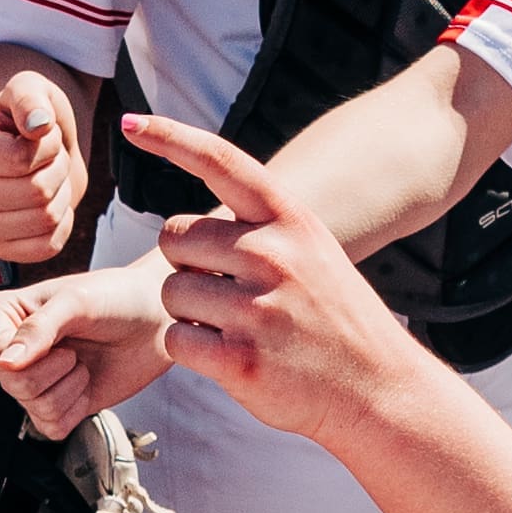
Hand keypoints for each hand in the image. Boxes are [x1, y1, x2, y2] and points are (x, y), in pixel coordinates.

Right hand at [0, 53, 92, 261]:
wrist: (42, 148)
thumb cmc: (32, 115)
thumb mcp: (30, 87)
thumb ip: (30, 97)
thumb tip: (38, 125)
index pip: (20, 160)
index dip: (47, 145)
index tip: (43, 133)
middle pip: (36, 192)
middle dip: (58, 169)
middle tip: (50, 156)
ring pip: (45, 219)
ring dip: (61, 193)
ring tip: (50, 175)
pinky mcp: (4, 249)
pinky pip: (47, 247)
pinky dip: (63, 224)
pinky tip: (53, 203)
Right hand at [0, 262, 178, 438]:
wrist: (155, 321)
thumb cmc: (116, 297)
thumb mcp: (76, 301)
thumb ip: (39, 329)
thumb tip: (6, 363)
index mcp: (4, 315)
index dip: (18, 352)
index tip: (50, 339)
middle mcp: (12, 350)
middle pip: (11, 382)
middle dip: (53, 367)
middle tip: (73, 347)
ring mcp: (33, 381)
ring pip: (32, 406)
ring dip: (69, 386)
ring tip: (82, 360)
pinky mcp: (55, 407)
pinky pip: (51, 427)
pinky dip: (76, 408)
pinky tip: (85, 383)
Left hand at [115, 114, 439, 441]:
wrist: (381, 389)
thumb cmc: (336, 321)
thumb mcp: (313, 253)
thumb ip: (260, 230)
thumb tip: (186, 229)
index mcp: (291, 221)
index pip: (220, 162)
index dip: (170, 138)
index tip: (130, 123)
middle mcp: (274, 255)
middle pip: (175, 238)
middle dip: (185, 266)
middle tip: (224, 293)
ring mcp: (258, 309)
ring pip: (171, 293)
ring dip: (188, 314)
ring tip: (236, 329)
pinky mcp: (241, 359)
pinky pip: (175, 340)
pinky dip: (190, 351)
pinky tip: (230, 357)